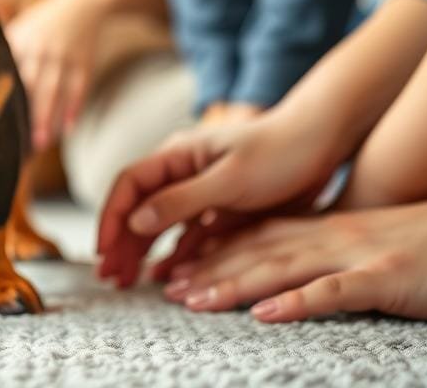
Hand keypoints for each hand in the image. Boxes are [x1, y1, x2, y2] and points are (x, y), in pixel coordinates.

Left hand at [6, 0, 109, 150]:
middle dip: (27, 116)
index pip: (8, 76)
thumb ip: (4, 51)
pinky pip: (79, 89)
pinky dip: (74, 108)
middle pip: (32, 87)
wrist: (82, 1)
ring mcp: (64, 56)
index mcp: (20, 42)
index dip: (1, 100)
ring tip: (41, 144)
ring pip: (55, 92)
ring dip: (49, 119)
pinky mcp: (84, 62)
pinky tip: (69, 128)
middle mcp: (41, 50)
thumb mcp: (21, 28)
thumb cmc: (43, 21)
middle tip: (20, 146)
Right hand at [96, 103, 344, 287]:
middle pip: (138, 208)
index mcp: (177, 156)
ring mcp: (201, 192)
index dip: (111, 218)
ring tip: (126, 282)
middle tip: (108, 278)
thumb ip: (180, 201)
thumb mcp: (229, 179)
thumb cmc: (279, 152)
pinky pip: (188, 235)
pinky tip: (163, 277)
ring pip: (160, 224)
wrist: (323, 144)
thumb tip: (134, 220)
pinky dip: (173, 255)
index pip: (129, 186)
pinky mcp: (222, 208)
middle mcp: (183, 173)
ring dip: (141, 251)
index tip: (103, 251)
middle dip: (120, 242)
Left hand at [162, 187, 426, 324]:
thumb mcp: (377, 246)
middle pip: (258, 252)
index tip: (175, 266)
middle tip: (164, 284)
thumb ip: (337, 256)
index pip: (259, 237)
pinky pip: (336, 292)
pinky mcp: (387, 279)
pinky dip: (298, 303)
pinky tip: (266, 315)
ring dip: (233, 284)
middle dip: (208, 268)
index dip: (214, 250)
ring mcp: (358, 257)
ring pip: (282, 269)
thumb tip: (302, 275)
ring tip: (192, 298)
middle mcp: (334, 238)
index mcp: (331, 231)